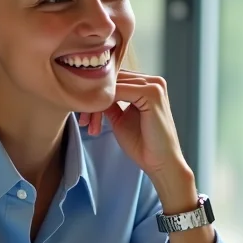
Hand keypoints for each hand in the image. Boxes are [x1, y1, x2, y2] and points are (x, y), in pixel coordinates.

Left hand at [78, 71, 192, 198]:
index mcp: (149, 85)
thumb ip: (110, 103)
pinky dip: (103, 104)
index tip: (83, 117)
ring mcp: (155, 85)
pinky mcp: (152, 93)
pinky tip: (95, 119)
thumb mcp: (120, 118)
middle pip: (114, 80)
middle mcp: (154, 81)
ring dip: (96, 103)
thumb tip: (90, 93)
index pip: (116, 80)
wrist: (160, 163)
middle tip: (82, 121)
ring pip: (114, 85)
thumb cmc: (143, 144)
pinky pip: (118, 92)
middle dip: (94, 99)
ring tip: (87, 123)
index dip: (96, 95)